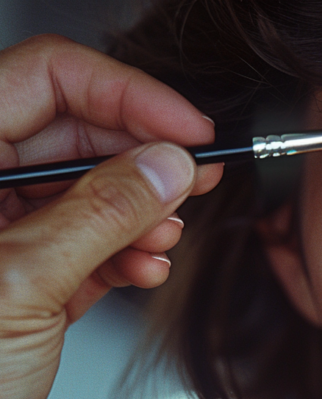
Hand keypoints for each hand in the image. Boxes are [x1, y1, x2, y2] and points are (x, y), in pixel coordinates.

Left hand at [0, 35, 223, 398]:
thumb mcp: (23, 286)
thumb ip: (101, 214)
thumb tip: (164, 164)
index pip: (40, 83)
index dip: (121, 94)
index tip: (184, 125)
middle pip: (72, 136)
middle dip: (140, 154)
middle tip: (197, 173)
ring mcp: (4, 242)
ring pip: (89, 192)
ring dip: (141, 210)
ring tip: (167, 233)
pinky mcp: (32, 287)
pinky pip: (93, 245)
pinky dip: (130, 252)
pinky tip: (147, 267)